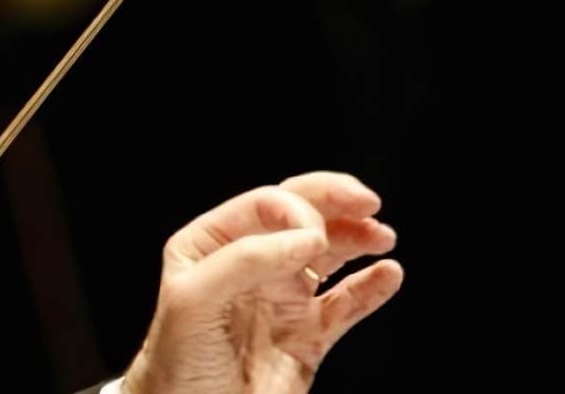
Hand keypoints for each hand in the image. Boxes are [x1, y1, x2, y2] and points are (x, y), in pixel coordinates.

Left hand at [123, 171, 403, 393]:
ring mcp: (280, 298)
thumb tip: (307, 235)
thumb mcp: (194, 301)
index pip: (263, 206)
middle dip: (335, 202)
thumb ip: (246, 260)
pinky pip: (345, 303)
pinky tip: (388, 275)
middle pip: (300, 217)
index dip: (295, 211)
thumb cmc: (177, 363)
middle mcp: (249, 264)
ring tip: (383, 235)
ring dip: (357, 238)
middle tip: (367, 201)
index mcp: (211, 244)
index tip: (315, 238)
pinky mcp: (307, 336)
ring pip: (328, 254)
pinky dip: (369, 287)